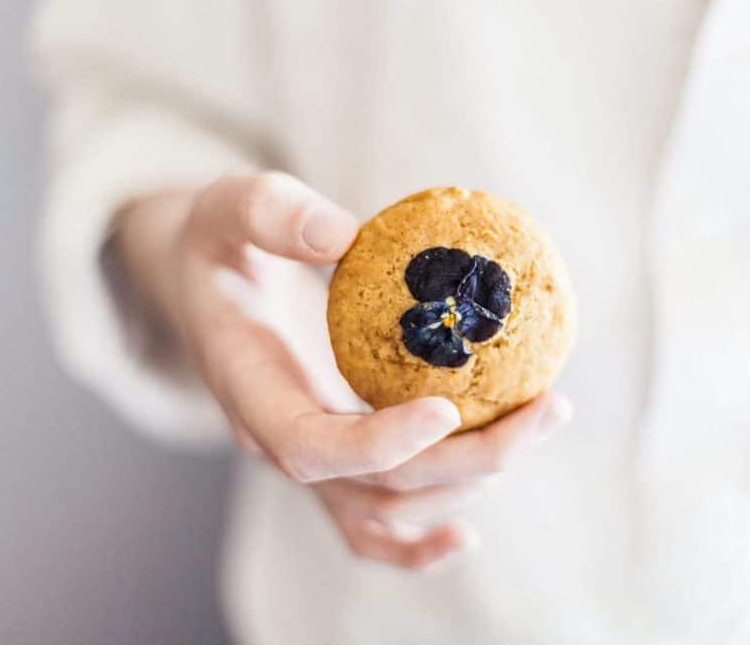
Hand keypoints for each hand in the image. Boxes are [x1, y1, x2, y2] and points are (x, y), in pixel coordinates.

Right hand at [114, 172, 570, 568]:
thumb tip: (344, 235)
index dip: (380, 443)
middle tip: (547, 408)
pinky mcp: (336, 455)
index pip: (310, 446)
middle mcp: (279, 439)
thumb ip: (273, 215)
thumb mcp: (229, 205)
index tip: (450, 410)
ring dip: (473, 479)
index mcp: (249, 388)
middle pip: (378, 487)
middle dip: (471, 460)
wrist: (202, 284)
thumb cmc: (219, 240)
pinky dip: (418, 543)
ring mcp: (311, 457)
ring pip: (392, 507)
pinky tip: (467, 539)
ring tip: (544, 418)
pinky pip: (373, 523)